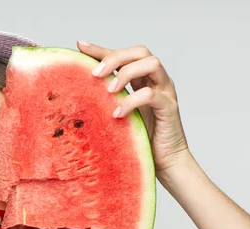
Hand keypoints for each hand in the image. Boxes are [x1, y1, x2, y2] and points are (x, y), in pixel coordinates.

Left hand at [77, 40, 189, 173]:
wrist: (167, 162)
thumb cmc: (144, 139)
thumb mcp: (121, 114)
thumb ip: (110, 99)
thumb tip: (83, 90)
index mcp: (145, 79)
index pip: (125, 55)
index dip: (103, 49)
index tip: (81, 46)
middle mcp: (157, 80)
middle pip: (141, 51)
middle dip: (116, 57)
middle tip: (95, 74)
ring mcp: (166, 92)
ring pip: (152, 63)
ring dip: (127, 73)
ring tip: (109, 91)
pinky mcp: (169, 107)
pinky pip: (151, 95)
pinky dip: (132, 101)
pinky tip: (118, 114)